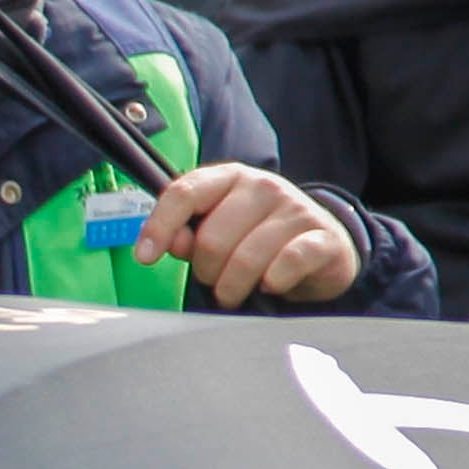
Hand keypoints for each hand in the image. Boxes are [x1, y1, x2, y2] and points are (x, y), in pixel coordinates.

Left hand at [138, 162, 356, 307]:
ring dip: (233, 287)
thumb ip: (188, 236)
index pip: (183, 192)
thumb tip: (169, 242)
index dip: (158, 226)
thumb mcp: (217, 234)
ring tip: (236, 290)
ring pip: (245, 258)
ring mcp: (296, 208)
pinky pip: (286, 264)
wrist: (322, 250)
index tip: (145, 258)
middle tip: (216, 280)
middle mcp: (263, 186)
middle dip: (206, 272)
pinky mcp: (323, 236)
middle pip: (211, 238)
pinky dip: (272, 283)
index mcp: (229, 178)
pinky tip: (270, 285)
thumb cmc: (257, 240)